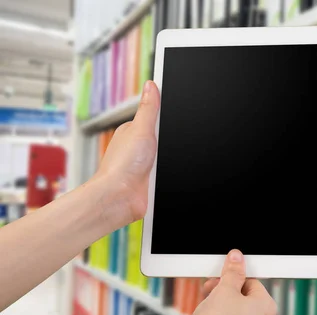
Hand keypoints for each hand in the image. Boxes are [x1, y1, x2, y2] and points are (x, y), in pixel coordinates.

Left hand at [92, 81, 159, 228]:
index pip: (155, 118)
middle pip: (162, 137)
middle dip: (168, 141)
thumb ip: (148, 108)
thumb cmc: (121, 165)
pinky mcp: (149, 180)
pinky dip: (165, 175)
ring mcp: (143, 164)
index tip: (166, 124)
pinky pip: (164, 173)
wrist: (119, 197)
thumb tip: (150, 85)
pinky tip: (163, 175)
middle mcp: (137, 147)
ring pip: (165, 156)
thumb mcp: (140, 129)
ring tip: (160, 164)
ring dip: (166, 160)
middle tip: (164, 147)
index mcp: (132, 131)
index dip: (164, 119)